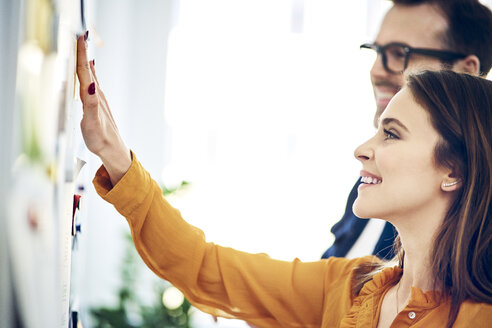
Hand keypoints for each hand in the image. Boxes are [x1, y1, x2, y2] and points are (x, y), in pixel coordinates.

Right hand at [76, 33, 130, 185]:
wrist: (113, 150)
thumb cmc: (101, 139)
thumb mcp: (92, 123)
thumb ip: (91, 104)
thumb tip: (90, 85)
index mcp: (93, 97)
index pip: (85, 72)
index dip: (81, 55)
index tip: (80, 38)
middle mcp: (97, 96)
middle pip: (88, 71)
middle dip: (83, 53)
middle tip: (80, 36)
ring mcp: (98, 100)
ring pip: (91, 77)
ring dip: (85, 62)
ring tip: (83, 48)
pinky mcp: (98, 106)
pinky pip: (92, 85)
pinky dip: (89, 75)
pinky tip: (89, 73)